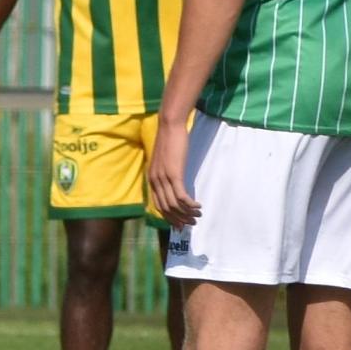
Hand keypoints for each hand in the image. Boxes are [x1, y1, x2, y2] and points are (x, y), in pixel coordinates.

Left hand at [147, 113, 199, 228]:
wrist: (169, 125)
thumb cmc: (169, 140)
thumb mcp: (164, 160)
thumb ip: (166, 173)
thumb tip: (174, 183)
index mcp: (151, 179)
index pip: (158, 206)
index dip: (170, 217)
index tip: (180, 224)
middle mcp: (155, 181)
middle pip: (167, 208)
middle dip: (179, 219)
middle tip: (192, 223)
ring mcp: (164, 178)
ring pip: (175, 205)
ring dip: (187, 213)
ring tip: (198, 216)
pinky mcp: (174, 174)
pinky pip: (182, 196)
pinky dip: (190, 204)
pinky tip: (198, 206)